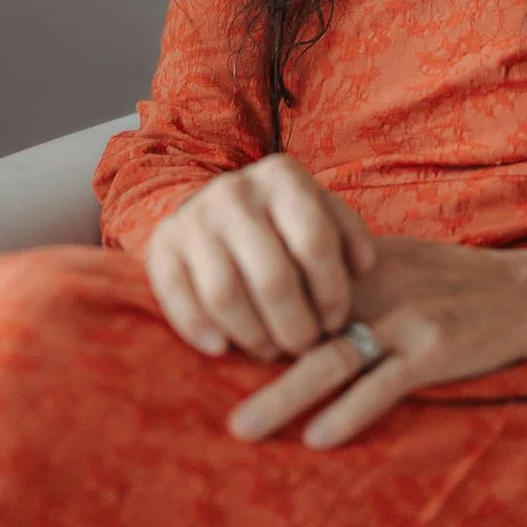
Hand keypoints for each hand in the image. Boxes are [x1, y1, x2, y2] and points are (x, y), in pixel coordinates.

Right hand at [144, 154, 377, 361]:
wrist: (212, 204)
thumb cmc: (281, 218)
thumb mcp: (319, 210)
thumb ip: (348, 233)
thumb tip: (365, 266)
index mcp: (282, 176)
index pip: (315, 243)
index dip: (331, 292)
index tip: (335, 321)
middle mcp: (235, 191)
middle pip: (272, 277)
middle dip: (295, 325)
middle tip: (304, 346)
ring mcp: (194, 218)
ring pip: (226, 294)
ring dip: (253, 335)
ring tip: (270, 350)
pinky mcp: (162, 246)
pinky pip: (178, 299)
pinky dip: (200, 331)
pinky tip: (222, 348)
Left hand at [225, 234, 526, 447]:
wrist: (523, 292)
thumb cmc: (452, 280)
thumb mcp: (396, 262)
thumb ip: (344, 277)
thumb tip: (284, 295)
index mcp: (360, 264)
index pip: (292, 282)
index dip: (251, 315)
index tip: (214, 342)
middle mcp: (375, 288)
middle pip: (299, 323)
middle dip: (250, 356)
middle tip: (206, 385)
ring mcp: (404, 320)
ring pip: (332, 360)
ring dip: (284, 395)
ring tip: (244, 425)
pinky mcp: (432, 352)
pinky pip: (383, 386)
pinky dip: (349, 412)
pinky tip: (319, 437)